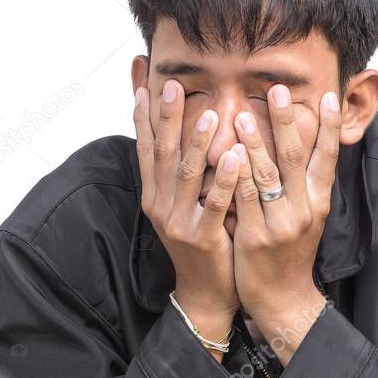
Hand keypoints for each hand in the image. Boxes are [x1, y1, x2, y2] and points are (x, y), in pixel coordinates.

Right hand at [133, 80, 241, 355]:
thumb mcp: (184, 206)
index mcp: (155, 195)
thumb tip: (185, 137)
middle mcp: (160, 205)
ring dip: (198, 143)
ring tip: (210, 114)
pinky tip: (234, 157)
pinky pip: (214, 203)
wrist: (204, 292)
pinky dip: (223, 178)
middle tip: (171, 85)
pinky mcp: (202, 237)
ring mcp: (179, 221)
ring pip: (186, 175)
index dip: (143, 117)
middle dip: (166, 118)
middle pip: (161, 153)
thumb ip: (184, 174)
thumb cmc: (201, 242)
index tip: (143, 84)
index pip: (145, 148)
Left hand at [230, 86, 340, 362]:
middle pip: (296, 158)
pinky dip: (235, 177)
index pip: (327, 157)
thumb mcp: (308, 216)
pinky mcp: (255, 236)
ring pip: (267, 176)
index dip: (329, 126)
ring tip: (241, 114)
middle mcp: (304, 209)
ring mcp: (280, 223)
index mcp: (319, 201)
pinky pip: (243, 201)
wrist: (284, 298)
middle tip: (279, 90)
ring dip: (254, 143)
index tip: (329, 95)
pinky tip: (225, 155)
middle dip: (287, 122)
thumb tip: (305, 144)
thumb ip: (305, 183)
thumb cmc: (292, 252)